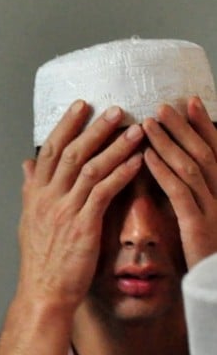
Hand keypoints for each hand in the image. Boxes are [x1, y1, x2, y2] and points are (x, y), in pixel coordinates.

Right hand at [17, 102, 143, 307]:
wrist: (42, 291)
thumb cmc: (40, 260)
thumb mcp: (28, 219)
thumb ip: (30, 189)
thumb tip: (27, 165)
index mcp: (34, 195)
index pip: (49, 151)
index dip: (65, 126)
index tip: (80, 107)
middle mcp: (47, 198)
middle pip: (70, 153)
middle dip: (93, 128)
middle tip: (113, 109)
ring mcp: (64, 211)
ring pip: (90, 168)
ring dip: (114, 146)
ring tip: (135, 129)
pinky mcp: (83, 225)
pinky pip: (104, 192)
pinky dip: (121, 173)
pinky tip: (137, 161)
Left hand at [142, 97, 216, 268]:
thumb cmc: (213, 252)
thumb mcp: (212, 216)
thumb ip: (202, 192)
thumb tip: (186, 164)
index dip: (203, 126)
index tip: (189, 102)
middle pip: (205, 152)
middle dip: (184, 127)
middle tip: (163, 105)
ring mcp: (215, 210)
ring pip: (192, 168)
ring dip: (169, 143)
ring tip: (148, 123)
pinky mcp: (199, 227)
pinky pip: (180, 193)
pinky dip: (163, 172)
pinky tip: (145, 157)